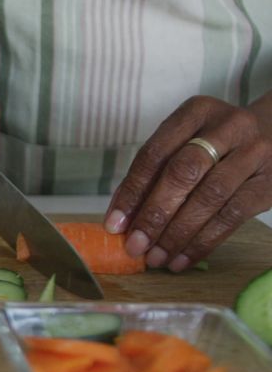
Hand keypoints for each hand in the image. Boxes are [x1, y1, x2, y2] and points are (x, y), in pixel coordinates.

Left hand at [105, 95, 271, 270]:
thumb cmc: (214, 144)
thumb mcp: (184, 142)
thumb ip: (153, 173)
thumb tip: (121, 219)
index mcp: (196, 112)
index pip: (155, 153)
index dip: (132, 191)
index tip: (114, 224)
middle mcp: (228, 127)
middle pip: (183, 173)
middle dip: (154, 214)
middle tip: (135, 245)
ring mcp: (254, 154)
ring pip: (209, 198)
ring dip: (177, 234)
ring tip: (156, 258)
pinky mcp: (270, 183)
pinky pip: (232, 217)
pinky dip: (203, 242)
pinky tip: (182, 259)